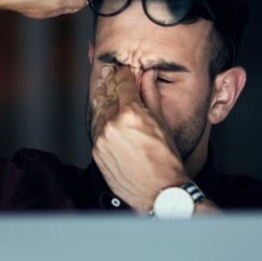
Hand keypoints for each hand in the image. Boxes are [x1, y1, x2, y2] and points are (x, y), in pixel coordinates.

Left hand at [91, 65, 190, 212]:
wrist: (158, 192)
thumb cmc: (166, 159)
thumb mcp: (162, 123)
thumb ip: (151, 96)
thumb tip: (147, 75)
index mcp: (132, 113)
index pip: (123, 83)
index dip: (123, 73)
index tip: (122, 68)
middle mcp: (113, 124)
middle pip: (108, 96)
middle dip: (110, 83)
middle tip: (108, 72)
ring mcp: (102, 139)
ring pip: (99, 112)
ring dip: (101, 100)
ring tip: (102, 88)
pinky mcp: (96, 152)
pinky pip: (96, 130)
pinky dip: (99, 120)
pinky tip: (102, 113)